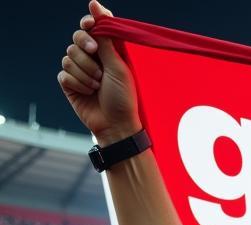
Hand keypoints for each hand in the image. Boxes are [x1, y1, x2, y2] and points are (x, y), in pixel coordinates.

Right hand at [58, 2, 141, 144]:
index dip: (88, 25)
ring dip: (86, 72)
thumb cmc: (124, 98)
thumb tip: (95, 4)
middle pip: (76, 38)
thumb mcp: (118, 65)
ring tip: (98, 86)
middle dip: (86, 49)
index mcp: (107, 51)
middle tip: (97, 60)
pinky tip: (88, 93)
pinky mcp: (70, 83)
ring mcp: (80, 70)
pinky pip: (64, 73)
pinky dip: (78, 83)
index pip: (91, 27)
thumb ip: (105, 36)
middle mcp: (92, 58)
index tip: (90, 27)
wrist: (116, 125)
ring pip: (69, 56)